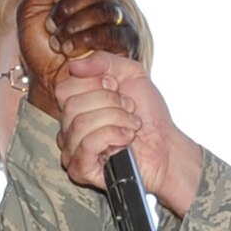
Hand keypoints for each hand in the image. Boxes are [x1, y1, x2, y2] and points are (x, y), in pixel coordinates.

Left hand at [17, 0, 136, 115]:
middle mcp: (105, 3)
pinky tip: (71, 52)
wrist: (46, 81)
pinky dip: (87, 41)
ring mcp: (117, 23)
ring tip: (59, 44)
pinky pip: (112, 33)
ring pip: (105, 11)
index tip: (53, 4)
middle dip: (69, 9)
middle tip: (52, 26)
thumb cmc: (38, 46)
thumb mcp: (28, 10)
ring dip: (75, 27)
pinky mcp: (124, 44)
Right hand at [53, 53, 202, 213]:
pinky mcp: (80, 169)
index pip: (64, 87)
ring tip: (131, 126)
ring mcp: (72, 150)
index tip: (117, 88)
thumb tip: (74, 66)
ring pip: (80, 124)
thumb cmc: (149, 115)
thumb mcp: (131, 73)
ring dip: (116, 119)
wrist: (167, 146)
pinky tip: (126, 139)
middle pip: (71, 105)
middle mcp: (69, 126)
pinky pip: (86, 145)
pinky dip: (112, 136)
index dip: (94, 83)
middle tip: (129, 109)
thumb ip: (103, 61)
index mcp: (75, 104)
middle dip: (110, 102)